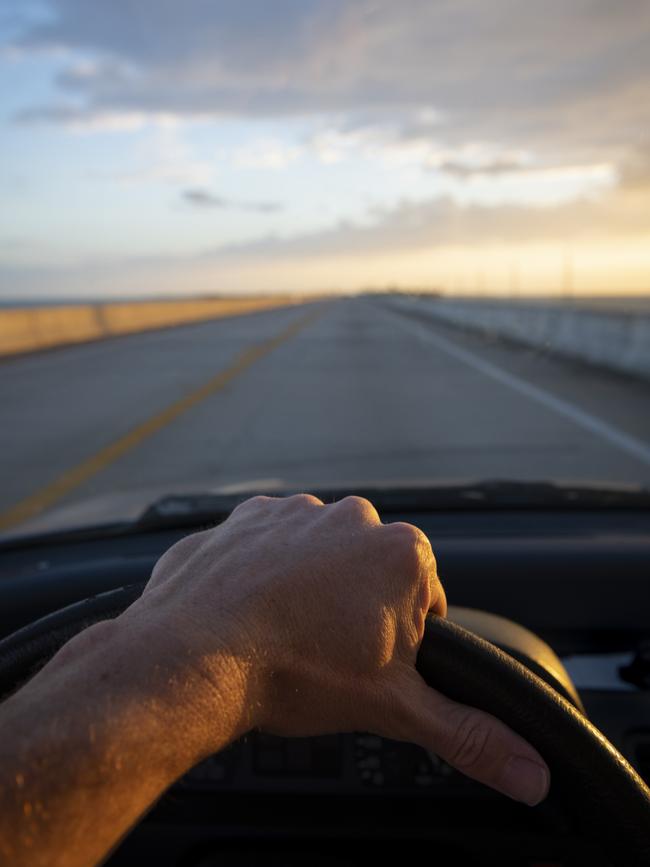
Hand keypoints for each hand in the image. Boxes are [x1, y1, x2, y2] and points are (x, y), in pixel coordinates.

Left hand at [136, 494, 549, 805]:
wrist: (192, 655)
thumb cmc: (293, 671)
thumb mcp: (394, 709)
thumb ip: (469, 735)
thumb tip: (532, 772)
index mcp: (401, 553)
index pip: (423, 602)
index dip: (397, 642)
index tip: (366, 663)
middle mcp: (351, 518)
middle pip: (370, 575)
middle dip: (355, 611)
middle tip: (323, 653)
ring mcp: (294, 512)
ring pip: (317, 558)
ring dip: (307, 588)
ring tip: (283, 634)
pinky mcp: (246, 517)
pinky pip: (266, 546)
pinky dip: (261, 572)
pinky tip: (249, 611)